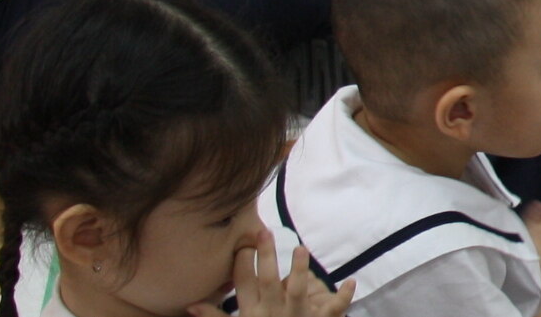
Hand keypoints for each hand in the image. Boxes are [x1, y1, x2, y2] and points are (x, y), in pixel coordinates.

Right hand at [189, 231, 351, 316]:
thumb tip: (190, 305)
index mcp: (253, 313)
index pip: (243, 285)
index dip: (241, 264)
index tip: (242, 243)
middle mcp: (272, 313)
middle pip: (267, 281)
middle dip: (265, 257)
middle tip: (265, 232)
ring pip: (296, 291)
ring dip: (298, 270)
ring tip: (301, 249)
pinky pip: (333, 309)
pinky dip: (343, 296)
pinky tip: (351, 281)